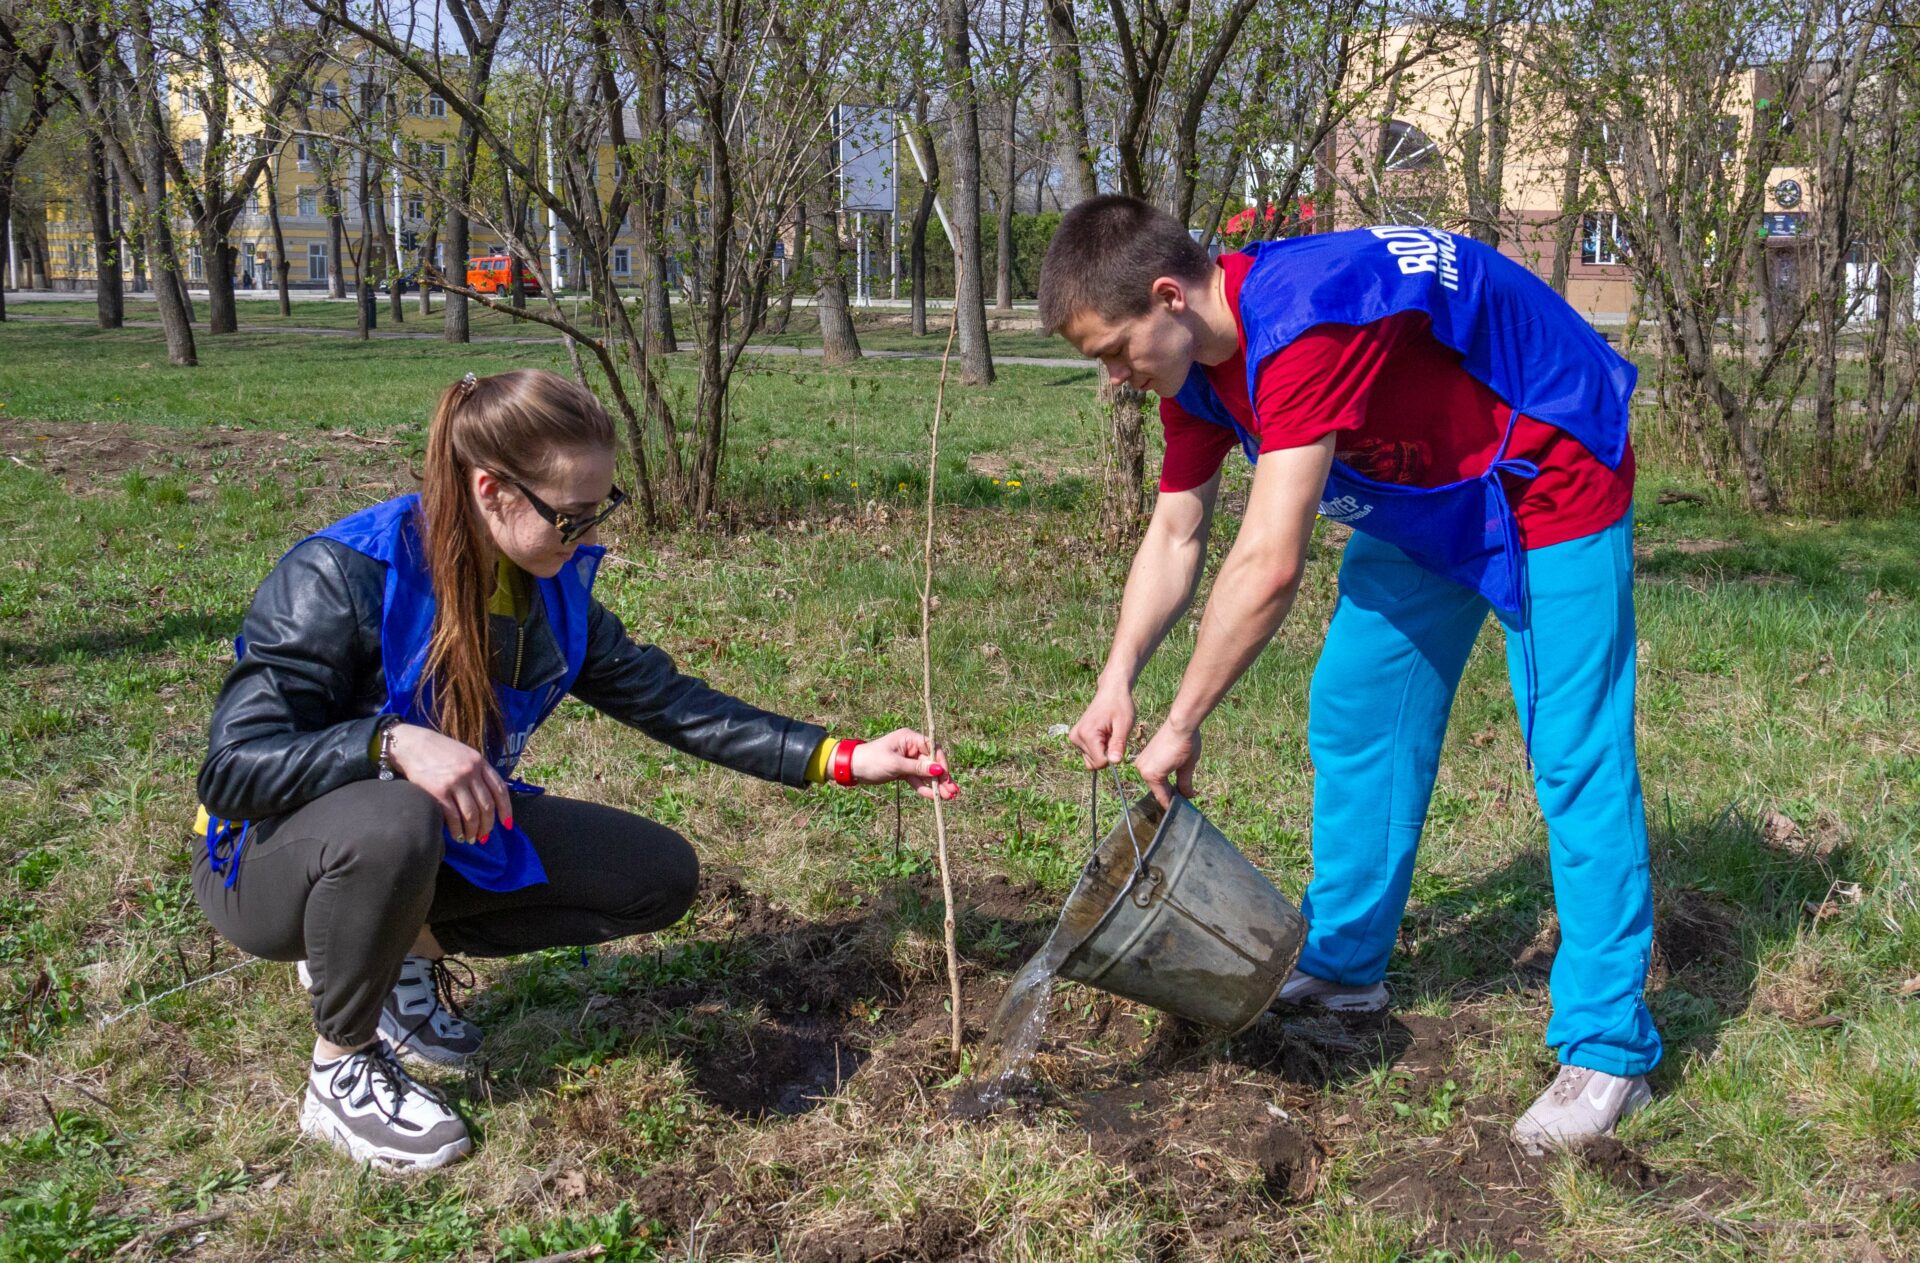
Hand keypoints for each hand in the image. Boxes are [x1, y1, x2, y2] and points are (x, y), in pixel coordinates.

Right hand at [385, 723, 511, 842]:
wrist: (412, 745)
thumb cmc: (439, 751)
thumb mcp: (465, 755)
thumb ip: (478, 772)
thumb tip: (488, 799)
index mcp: (480, 762)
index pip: (500, 790)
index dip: (505, 809)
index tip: (506, 824)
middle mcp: (470, 772)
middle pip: (487, 805)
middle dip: (487, 825)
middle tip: (484, 836)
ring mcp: (455, 782)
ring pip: (472, 814)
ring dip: (473, 831)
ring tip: (471, 839)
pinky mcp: (439, 791)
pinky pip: (453, 817)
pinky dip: (457, 830)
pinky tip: (458, 835)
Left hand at [847, 728, 959, 800]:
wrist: (852, 768)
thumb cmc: (871, 760)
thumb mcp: (896, 764)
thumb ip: (918, 768)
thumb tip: (939, 770)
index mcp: (910, 738)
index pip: (932, 748)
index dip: (941, 762)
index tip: (946, 776)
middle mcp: (911, 747)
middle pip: (932, 762)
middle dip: (942, 777)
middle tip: (953, 792)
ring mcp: (908, 760)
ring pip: (926, 773)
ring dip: (936, 785)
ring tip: (947, 798)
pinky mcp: (903, 771)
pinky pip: (917, 780)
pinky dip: (924, 788)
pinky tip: (933, 797)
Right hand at [1070, 683, 1134, 769]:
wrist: (1111, 691)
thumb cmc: (1120, 705)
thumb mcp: (1124, 725)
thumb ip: (1118, 745)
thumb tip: (1115, 763)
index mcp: (1087, 734)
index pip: (1100, 762)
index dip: (1113, 757)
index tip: (1117, 741)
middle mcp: (1076, 737)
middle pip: (1095, 763)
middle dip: (1107, 754)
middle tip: (1113, 735)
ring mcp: (1074, 738)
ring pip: (1091, 761)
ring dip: (1103, 752)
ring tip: (1109, 734)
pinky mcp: (1076, 738)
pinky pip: (1089, 755)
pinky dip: (1098, 749)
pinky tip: (1104, 734)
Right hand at [1133, 720, 1200, 807]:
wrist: (1180, 723)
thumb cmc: (1186, 745)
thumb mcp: (1187, 768)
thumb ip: (1185, 785)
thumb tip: (1187, 797)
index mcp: (1152, 776)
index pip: (1163, 797)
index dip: (1173, 805)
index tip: (1181, 810)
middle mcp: (1142, 770)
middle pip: (1157, 789)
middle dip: (1169, 794)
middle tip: (1183, 799)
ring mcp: (1141, 762)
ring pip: (1154, 781)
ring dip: (1164, 785)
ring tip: (1178, 789)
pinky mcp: (1144, 754)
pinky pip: (1152, 771)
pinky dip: (1160, 775)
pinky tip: (1171, 775)